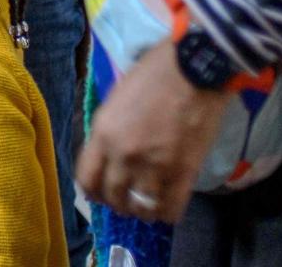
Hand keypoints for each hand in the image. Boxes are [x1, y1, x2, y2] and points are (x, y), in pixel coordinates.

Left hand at [77, 42, 230, 223]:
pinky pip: (171, 208)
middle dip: (117, 203)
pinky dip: (166, 213)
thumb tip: (107, 155)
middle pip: (113, 197)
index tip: (100, 193)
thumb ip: (109, 130)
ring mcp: (155, 166)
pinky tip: (166, 209)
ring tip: (146, 206)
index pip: (87, 179)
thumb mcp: (116, 99)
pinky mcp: (185, 171)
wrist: (194, 67)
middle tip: (126, 200)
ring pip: (140, 208)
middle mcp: (124, 154)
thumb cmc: (153, 73)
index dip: (92, 191)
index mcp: (103, 133)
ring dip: (141, 211)